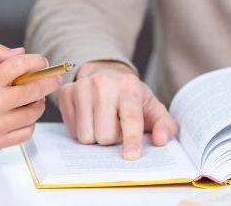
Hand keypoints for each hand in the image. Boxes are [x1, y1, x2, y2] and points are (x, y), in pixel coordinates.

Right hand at [0, 44, 60, 154]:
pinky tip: (25, 115)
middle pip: (34, 90)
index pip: (22, 65)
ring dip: (40, 102)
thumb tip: (21, 53)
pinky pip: (25, 134)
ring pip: (33, 113)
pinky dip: (31, 123)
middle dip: (50, 80)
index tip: (42, 62)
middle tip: (55, 77)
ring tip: (35, 97)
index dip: (38, 61)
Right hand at [58, 61, 177, 159]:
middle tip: (115, 126)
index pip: (130, 117)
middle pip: (105, 135)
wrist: (106, 76)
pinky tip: (89, 117)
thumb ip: (164, 124)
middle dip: (111, 139)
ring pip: (86, 135)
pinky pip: (72, 130)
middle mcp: (104, 82)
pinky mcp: (66, 92)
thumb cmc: (131, 98)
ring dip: (95, 136)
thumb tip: (161, 140)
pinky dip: (81, 130)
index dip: (132, 138)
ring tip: (102, 121)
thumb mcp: (151, 107)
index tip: (131, 155)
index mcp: (129, 85)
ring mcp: (83, 86)